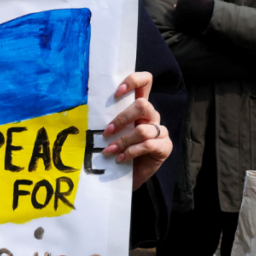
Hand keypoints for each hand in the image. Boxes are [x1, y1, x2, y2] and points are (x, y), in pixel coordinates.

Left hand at [102, 72, 172, 190]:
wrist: (127, 174)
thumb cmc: (117, 148)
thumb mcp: (112, 130)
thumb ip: (108, 117)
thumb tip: (90, 110)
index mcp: (139, 106)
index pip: (145, 81)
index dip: (133, 81)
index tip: (116, 93)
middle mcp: (151, 115)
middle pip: (143, 105)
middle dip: (122, 118)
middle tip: (107, 131)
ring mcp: (160, 131)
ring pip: (142, 129)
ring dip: (123, 141)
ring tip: (109, 150)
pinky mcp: (165, 146)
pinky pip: (147, 145)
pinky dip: (131, 152)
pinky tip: (121, 158)